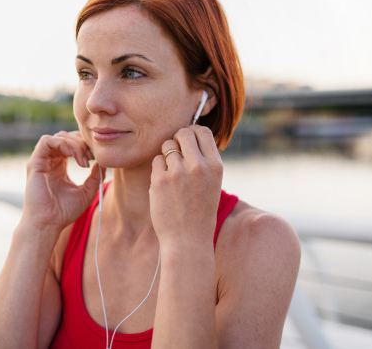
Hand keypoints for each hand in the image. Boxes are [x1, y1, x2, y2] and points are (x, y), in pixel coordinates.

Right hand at [23, 131, 104, 232]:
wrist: (48, 224)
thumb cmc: (64, 212)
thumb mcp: (87, 192)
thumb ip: (95, 176)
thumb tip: (103, 162)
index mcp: (59, 165)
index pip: (72, 144)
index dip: (86, 146)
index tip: (96, 158)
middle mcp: (49, 161)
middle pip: (67, 137)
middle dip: (82, 143)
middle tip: (92, 157)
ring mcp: (41, 161)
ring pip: (59, 137)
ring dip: (75, 144)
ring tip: (84, 161)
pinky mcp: (34, 163)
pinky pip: (47, 141)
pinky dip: (63, 143)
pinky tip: (74, 156)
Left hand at [149, 126, 222, 249]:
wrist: (188, 240)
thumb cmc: (199, 211)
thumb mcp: (212, 183)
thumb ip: (203, 160)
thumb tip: (188, 135)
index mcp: (215, 166)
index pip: (202, 131)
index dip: (192, 132)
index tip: (188, 142)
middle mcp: (198, 166)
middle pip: (182, 133)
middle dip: (177, 140)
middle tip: (176, 155)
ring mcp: (178, 172)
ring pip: (166, 146)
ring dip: (167, 156)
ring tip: (172, 175)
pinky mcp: (160, 180)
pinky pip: (156, 161)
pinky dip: (158, 170)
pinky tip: (164, 185)